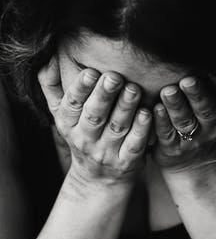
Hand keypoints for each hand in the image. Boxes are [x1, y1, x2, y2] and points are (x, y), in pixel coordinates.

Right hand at [38, 57, 150, 185]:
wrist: (99, 179)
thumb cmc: (82, 135)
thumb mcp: (62, 115)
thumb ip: (52, 87)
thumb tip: (45, 58)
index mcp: (68, 124)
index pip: (72, 104)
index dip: (80, 88)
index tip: (91, 72)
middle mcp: (85, 139)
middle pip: (94, 115)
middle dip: (104, 95)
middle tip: (115, 77)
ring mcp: (107, 152)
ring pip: (116, 128)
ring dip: (126, 107)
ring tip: (134, 89)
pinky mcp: (127, 162)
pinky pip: (134, 144)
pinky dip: (141, 129)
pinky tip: (147, 113)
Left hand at [152, 74, 215, 172]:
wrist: (196, 161)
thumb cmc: (204, 119)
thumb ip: (213, 81)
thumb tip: (203, 43)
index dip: (212, 82)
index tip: (202, 68)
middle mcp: (214, 126)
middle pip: (206, 109)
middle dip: (196, 94)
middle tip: (187, 80)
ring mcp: (195, 140)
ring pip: (185, 122)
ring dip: (176, 106)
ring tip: (167, 92)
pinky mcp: (173, 149)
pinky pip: (166, 135)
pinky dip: (160, 122)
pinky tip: (153, 110)